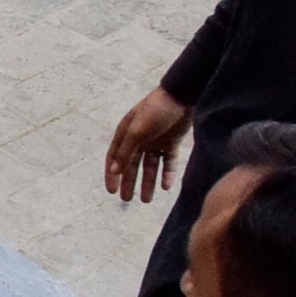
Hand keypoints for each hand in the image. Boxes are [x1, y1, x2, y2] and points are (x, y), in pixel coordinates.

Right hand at [103, 88, 190, 203]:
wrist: (183, 96)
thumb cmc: (156, 110)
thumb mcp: (137, 130)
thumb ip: (125, 151)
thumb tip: (114, 171)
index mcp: (126, 133)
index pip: (114, 158)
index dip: (112, 175)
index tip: (112, 191)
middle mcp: (139, 139)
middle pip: (131, 165)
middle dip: (129, 182)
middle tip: (127, 200)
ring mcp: (155, 141)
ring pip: (150, 167)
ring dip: (148, 182)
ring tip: (147, 200)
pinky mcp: (171, 143)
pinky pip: (167, 162)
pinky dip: (166, 174)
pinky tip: (165, 186)